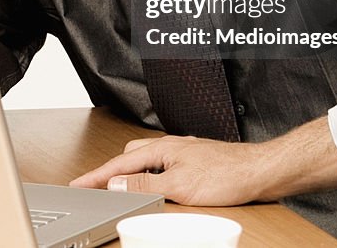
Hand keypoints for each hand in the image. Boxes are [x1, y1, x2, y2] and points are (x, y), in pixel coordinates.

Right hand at [69, 135, 267, 206]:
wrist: (259, 171)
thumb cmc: (227, 174)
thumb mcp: (180, 185)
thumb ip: (146, 183)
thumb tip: (117, 182)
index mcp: (162, 148)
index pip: (120, 163)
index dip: (96, 175)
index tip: (78, 183)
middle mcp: (171, 147)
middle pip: (130, 156)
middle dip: (112, 170)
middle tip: (97, 187)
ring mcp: (183, 153)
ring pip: (147, 160)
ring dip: (133, 173)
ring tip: (124, 189)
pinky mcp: (194, 163)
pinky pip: (162, 166)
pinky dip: (152, 176)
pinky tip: (157, 186)